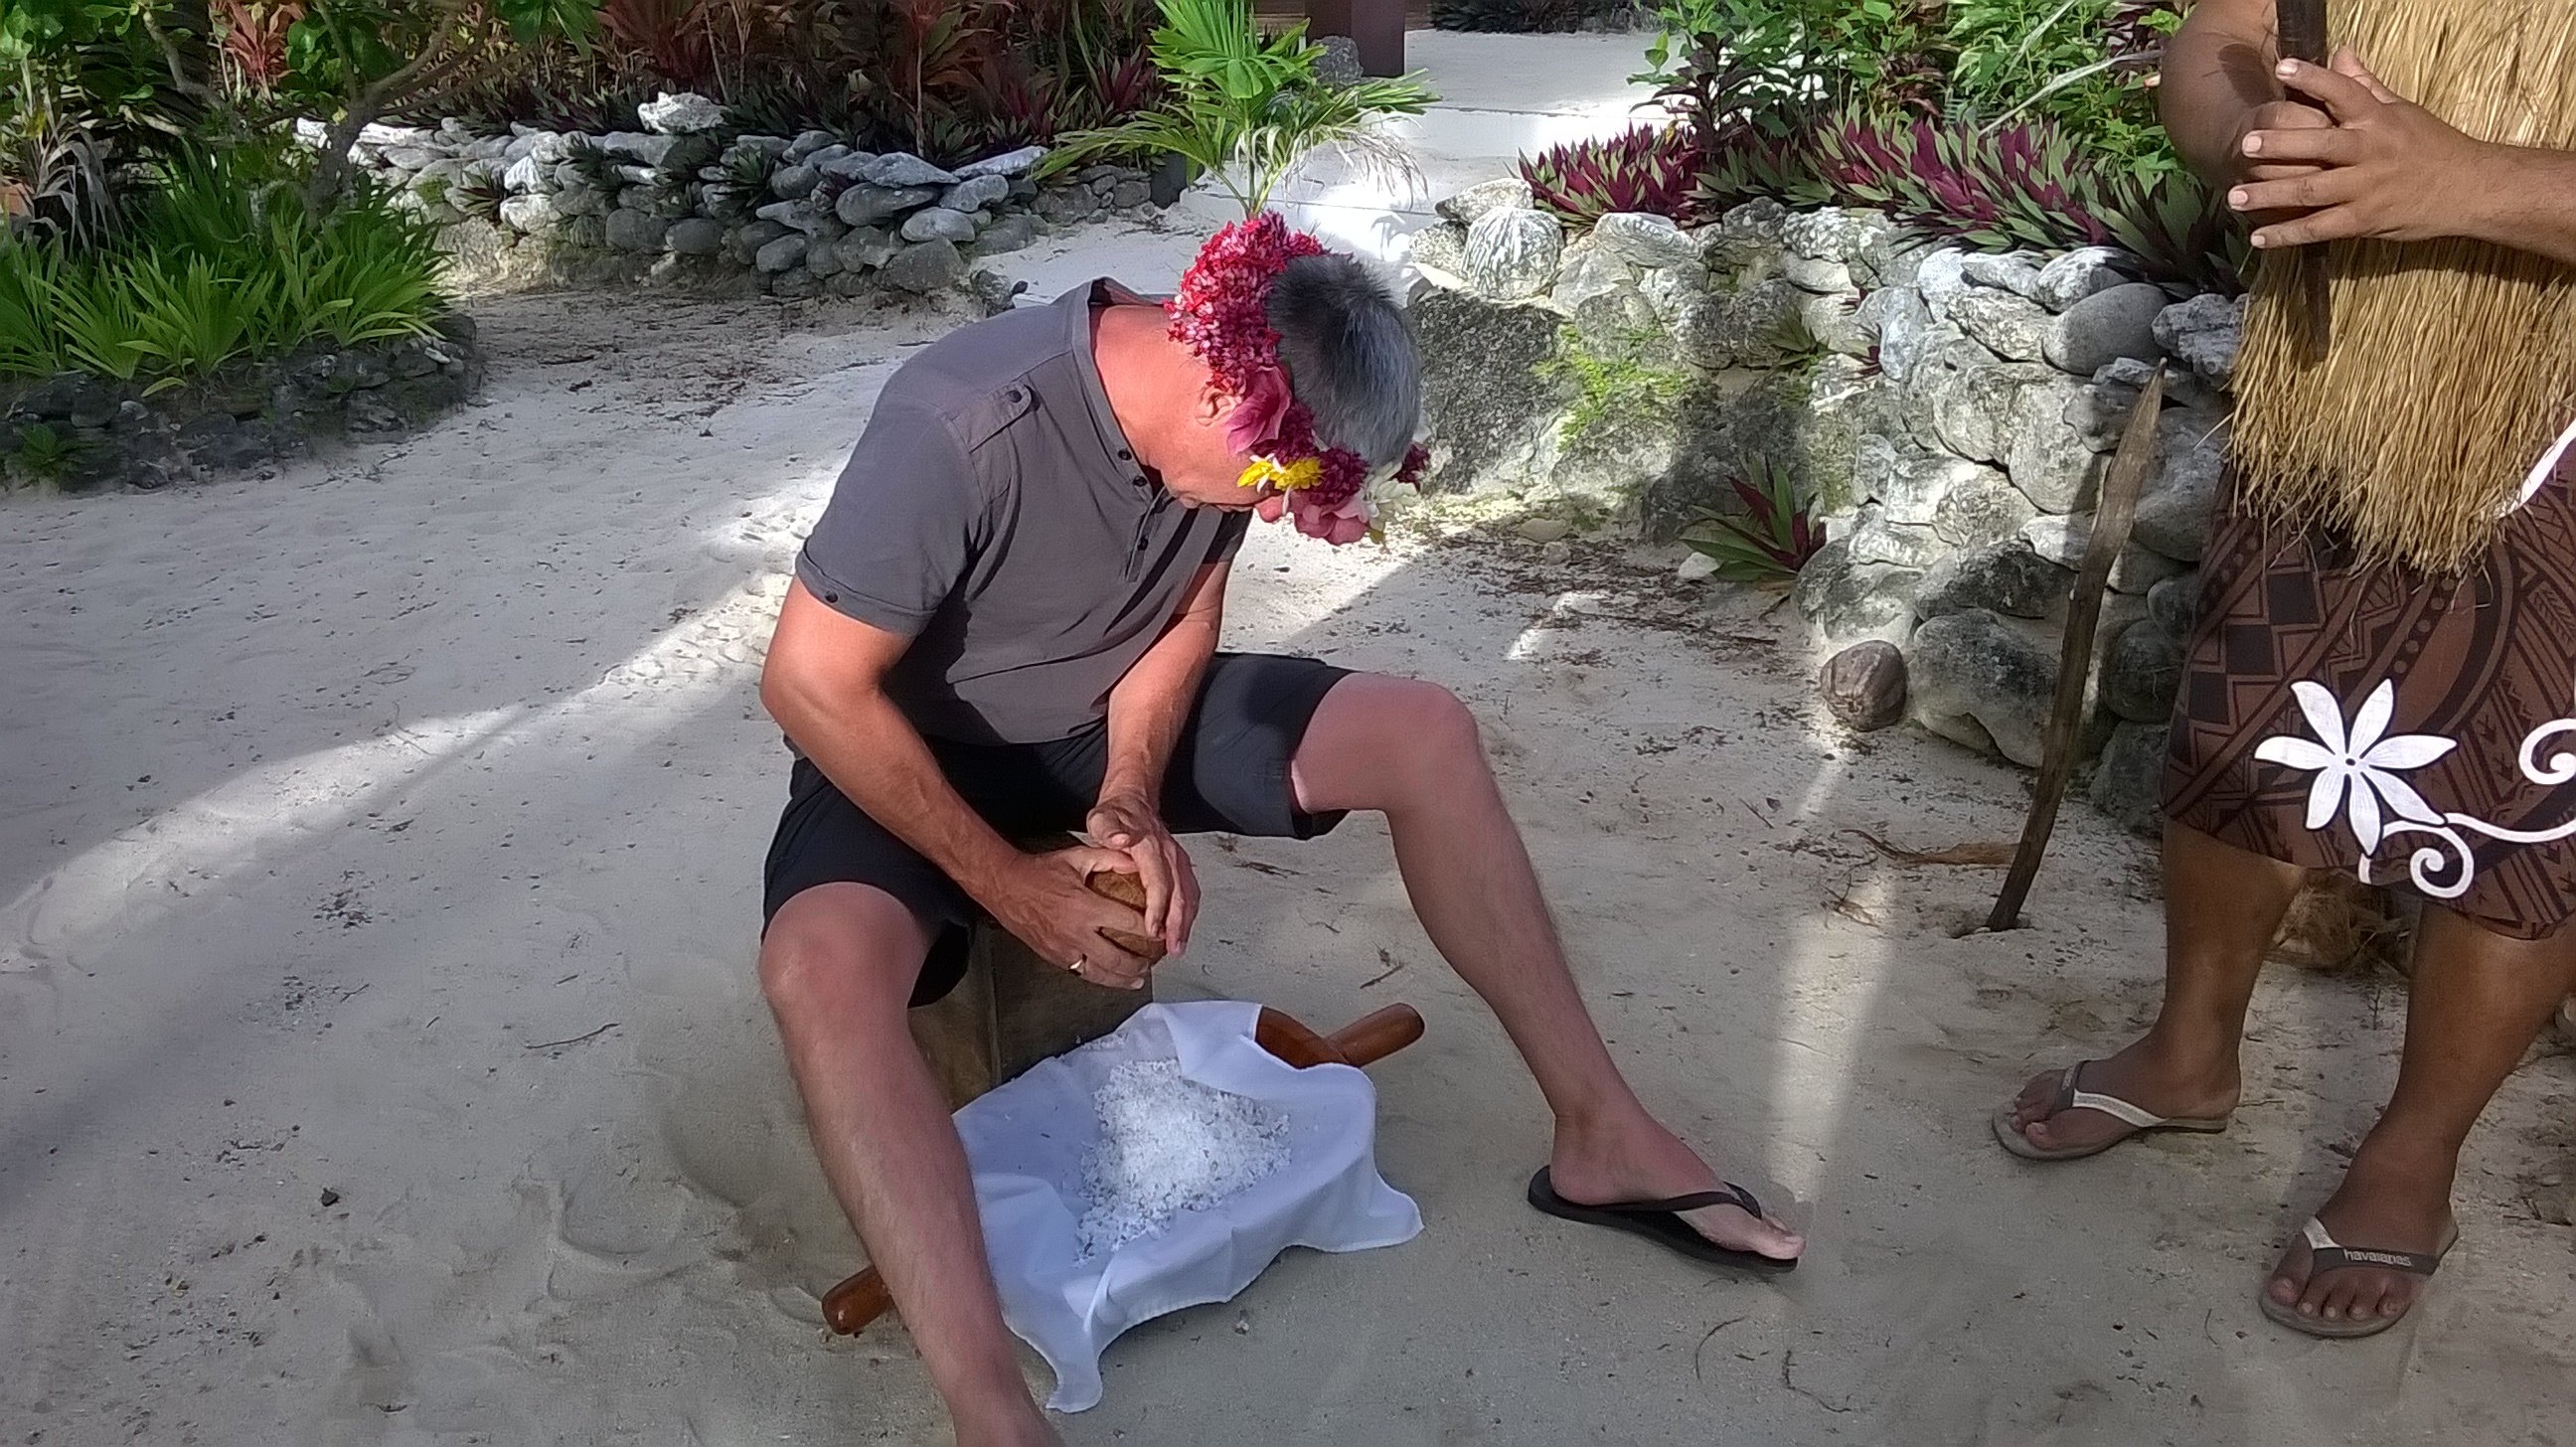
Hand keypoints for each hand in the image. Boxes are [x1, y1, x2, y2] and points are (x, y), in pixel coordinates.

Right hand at [979, 844, 1156, 989]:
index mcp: (1085, 907)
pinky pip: (1082, 974)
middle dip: (1141, 963)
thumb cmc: (1039, 871)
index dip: (1151, 930)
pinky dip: (1100, 978)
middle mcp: (1076, 932)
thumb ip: (1109, 858)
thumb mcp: (1077, 857)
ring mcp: (1065, 949)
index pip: (1128, 923)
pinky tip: (1110, 979)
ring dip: (1123, 978)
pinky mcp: (1055, 957)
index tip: (1162, 932)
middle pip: (1118, 958)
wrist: (1006, 886)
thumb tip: (1137, 861)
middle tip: (1154, 961)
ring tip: (1138, 978)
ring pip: (1100, 973)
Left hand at [1086, 790, 1197, 956]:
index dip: (1158, 909)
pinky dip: (1188, 912)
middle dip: (1178, 924)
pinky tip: (1181, 928)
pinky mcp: (1180, 864)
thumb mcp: (1102, 818)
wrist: (1134, 797)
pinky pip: (1190, 891)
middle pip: (1180, 894)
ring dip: (1186, 922)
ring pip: (1189, 894)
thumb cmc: (1116, 813)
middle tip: (1172, 948)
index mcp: (1151, 846)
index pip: (1159, 882)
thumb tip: (1120, 840)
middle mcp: (1169, 853)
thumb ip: (1109, 830)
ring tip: (1179, 946)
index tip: (1153, 931)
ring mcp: (1178, 859)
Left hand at [2228, 50, 2496, 248]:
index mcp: (2378, 119)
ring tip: (2234, 196)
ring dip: (2270, 195)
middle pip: (2319, 145)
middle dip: (2279, 144)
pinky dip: (2287, 234)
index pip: (2343, 92)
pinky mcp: (2364, 220)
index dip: (2313, 78)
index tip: (2283, 66)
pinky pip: (2319, 228)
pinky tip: (2258, 237)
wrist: (2470, 189)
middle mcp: (2370, 151)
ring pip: (2312, 190)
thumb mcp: (2402, 110)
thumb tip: (2341, 52)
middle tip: (2244, 144)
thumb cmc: (2432, 145)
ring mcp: (2365, 188)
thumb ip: (2366, 85)